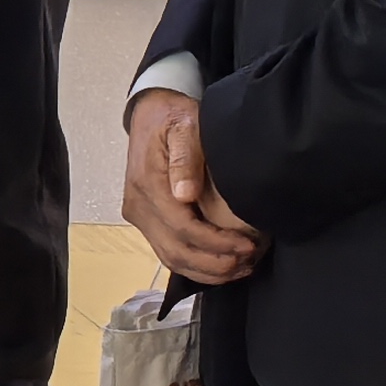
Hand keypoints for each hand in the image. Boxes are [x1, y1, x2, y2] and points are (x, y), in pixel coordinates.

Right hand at [122, 90, 262, 284]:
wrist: (150, 115)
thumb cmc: (173, 118)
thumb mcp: (185, 126)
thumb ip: (186, 158)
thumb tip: (185, 194)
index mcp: (147, 184)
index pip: (182, 227)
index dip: (216, 242)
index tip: (246, 245)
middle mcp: (138, 205)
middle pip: (175, 250)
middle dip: (214, 263)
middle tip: (248, 262)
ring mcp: (139, 215)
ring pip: (170, 257)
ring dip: (205, 270)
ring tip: (239, 268)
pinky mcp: (145, 220)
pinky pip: (167, 252)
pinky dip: (194, 266)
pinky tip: (219, 267)